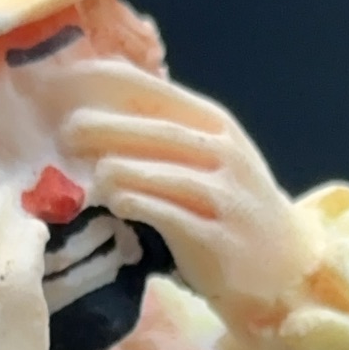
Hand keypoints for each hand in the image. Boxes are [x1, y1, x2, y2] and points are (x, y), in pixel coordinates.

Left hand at [58, 60, 312, 333]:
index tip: (64, 84)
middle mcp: (223, 153)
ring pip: (164, 172)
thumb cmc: (232, 208)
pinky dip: (140, 205)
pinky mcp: (218, 239)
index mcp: (215, 124)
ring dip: (119, 169)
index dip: (106, 83)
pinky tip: (116, 202)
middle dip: (106, 127)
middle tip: (65, 133)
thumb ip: (166, 134)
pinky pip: (172, 216)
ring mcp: (224, 197)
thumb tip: (98, 110)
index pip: (154, 90)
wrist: (284, 266)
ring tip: (90, 174)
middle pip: (156, 130)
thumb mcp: (209, 158)